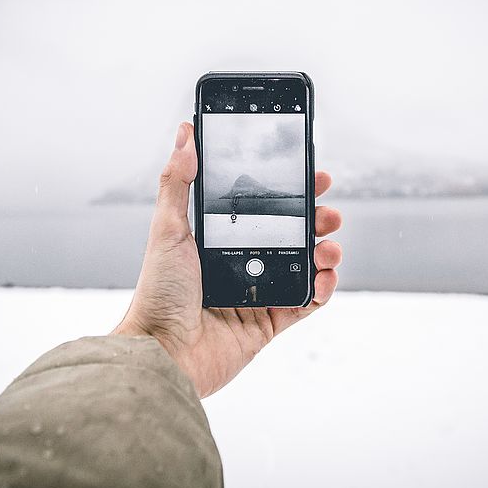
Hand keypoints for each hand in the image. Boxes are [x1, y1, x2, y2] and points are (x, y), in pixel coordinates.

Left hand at [111, 122, 342, 396]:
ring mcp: (258, 292)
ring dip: (326, 251)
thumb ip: (177, 180)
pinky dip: (323, 289)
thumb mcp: (167, 228)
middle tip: (327, 211)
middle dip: (316, 218)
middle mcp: (242, 263)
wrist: (163, 353)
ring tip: (328, 245)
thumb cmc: (158, 292)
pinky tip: (324, 276)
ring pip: (305, 265)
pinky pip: (307, 302)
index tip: (310, 175)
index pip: (263, 208)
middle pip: (292, 234)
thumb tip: (185, 134)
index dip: (290, 191)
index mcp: (220, 239)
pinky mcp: (270, 322)